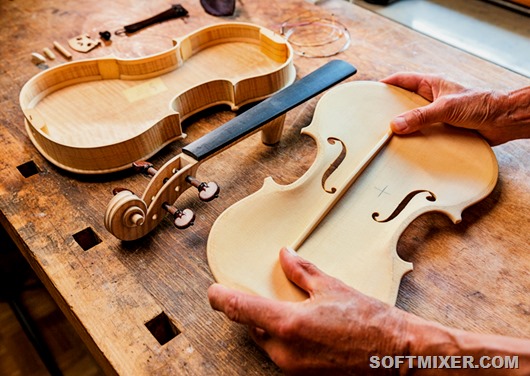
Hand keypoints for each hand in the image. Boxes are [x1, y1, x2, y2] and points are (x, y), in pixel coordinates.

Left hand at [208, 247, 409, 374]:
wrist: (397, 353)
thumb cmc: (369, 320)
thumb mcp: (331, 288)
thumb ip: (302, 272)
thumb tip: (285, 256)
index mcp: (289, 324)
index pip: (241, 309)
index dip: (221, 298)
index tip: (213, 292)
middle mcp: (285, 350)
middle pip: (253, 326)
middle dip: (256, 311)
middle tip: (269, 294)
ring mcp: (293, 368)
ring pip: (267, 341)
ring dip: (271, 325)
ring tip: (295, 311)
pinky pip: (282, 354)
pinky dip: (285, 339)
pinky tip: (306, 329)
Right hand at [381, 73, 529, 144]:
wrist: (504, 120)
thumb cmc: (482, 104)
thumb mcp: (446, 108)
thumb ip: (420, 116)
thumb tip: (396, 124)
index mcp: (432, 84)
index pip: (402, 80)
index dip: (386, 84)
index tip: (371, 91)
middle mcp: (432, 99)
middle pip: (404, 102)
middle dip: (390, 109)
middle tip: (376, 118)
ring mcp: (437, 114)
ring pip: (413, 120)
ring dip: (404, 127)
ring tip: (389, 135)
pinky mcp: (443, 129)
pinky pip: (424, 134)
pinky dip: (416, 140)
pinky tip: (409, 146)